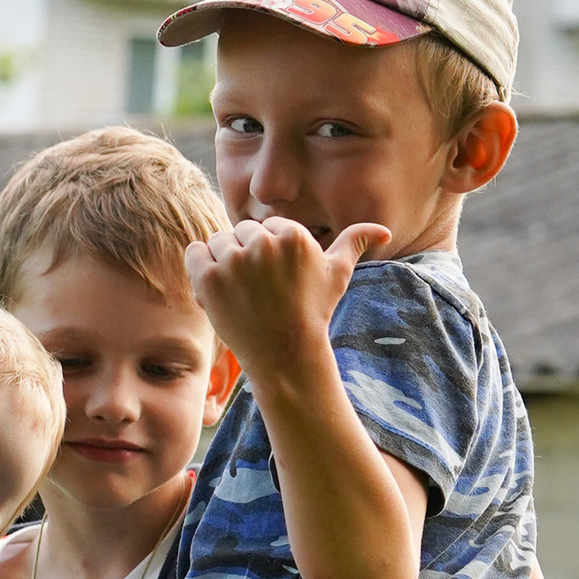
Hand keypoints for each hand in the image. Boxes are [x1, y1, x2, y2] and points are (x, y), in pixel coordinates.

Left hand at [185, 216, 389, 381]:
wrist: (285, 352)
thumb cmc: (313, 311)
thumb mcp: (338, 274)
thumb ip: (355, 243)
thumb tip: (383, 231)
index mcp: (292, 234)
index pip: (266, 227)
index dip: (268, 252)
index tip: (276, 280)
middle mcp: (262, 243)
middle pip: (240, 232)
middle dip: (246, 255)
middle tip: (259, 289)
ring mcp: (233, 260)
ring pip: (218, 242)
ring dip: (223, 261)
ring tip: (241, 291)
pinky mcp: (209, 278)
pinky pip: (194, 252)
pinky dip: (200, 265)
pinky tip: (218, 285)